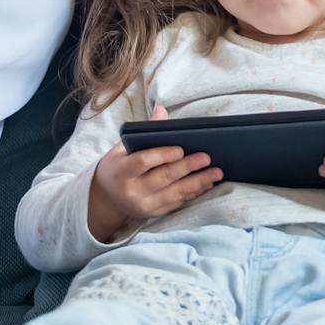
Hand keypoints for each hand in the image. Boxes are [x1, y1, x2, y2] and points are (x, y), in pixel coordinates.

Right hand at [87, 105, 224, 239]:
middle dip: (187, 168)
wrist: (108, 197)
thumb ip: (144, 131)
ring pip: (174, 193)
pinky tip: (208, 184)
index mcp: (121, 171)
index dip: (162, 155)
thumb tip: (162, 110)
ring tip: (216, 173)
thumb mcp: (123, 147)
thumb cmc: (119, 166)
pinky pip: (178, 203)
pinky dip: (194, 193)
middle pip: (162, 178)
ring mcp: (144, 206)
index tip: (181, 149)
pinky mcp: (155, 214)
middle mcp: (132, 192)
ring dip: (197, 183)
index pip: (142, 162)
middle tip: (207, 158)